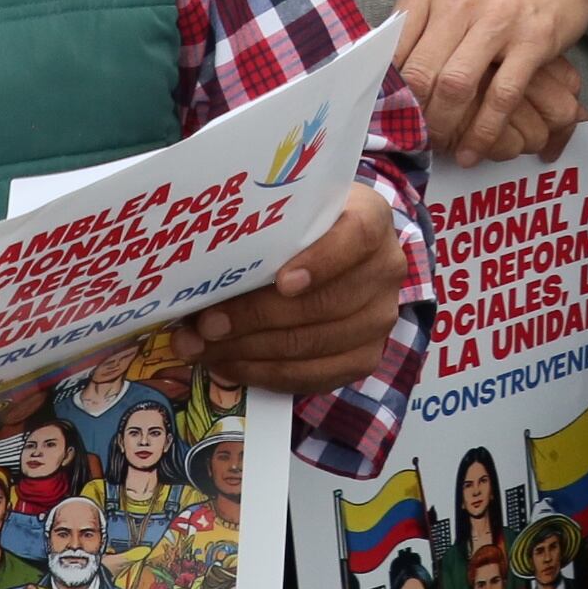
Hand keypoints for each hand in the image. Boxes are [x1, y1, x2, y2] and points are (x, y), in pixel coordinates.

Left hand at [177, 186, 406, 393]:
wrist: (342, 254)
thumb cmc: (306, 226)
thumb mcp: (294, 211)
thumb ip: (264, 231)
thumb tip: (201, 268)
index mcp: (372, 219)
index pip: (357, 237)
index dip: (321, 262)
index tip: (282, 281)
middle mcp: (386, 269)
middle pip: (325, 303)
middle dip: (257, 317)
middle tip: (207, 324)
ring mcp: (379, 319)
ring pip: (313, 345)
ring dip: (250, 350)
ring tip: (204, 347)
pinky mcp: (365, 358)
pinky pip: (313, 377)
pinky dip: (264, 374)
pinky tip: (228, 364)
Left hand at [395, 0, 587, 165]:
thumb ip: (419, 16)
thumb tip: (387, 64)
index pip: (393, 49)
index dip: (387, 90)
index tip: (389, 114)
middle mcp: (459, 1)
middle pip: (420, 73)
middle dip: (413, 116)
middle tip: (414, 137)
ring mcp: (498, 21)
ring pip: (455, 87)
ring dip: (444, 126)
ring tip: (441, 145)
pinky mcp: (533, 41)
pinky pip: (502, 96)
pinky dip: (484, 131)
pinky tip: (474, 150)